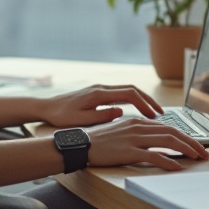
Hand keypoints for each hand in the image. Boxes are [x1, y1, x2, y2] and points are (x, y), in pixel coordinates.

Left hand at [38, 84, 163, 127]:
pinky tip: (138, 111)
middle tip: (161, 113)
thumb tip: (121, 111)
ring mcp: (100, 89)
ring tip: (153, 113)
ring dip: (142, 100)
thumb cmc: (61, 116)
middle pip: (132, 89)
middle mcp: (102, 88)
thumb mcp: (81, 120)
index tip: (153, 116)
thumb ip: (102, 116)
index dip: (144, 104)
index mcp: (99, 94)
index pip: (129, 95)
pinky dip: (133, 101)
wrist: (47, 107)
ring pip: (128, 90)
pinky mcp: (99, 93)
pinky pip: (121, 94)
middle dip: (148, 100)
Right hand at [82, 117, 208, 170]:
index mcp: (138, 122)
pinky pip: (154, 156)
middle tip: (204, 153)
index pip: (169, 127)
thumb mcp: (123, 133)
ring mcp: (134, 138)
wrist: (82, 145)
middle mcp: (139, 127)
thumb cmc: (101, 142)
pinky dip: (169, 161)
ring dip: (186, 150)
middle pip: (173, 133)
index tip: (196, 145)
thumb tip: (157, 143)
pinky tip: (177, 167)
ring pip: (168, 141)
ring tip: (197, 158)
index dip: (186, 136)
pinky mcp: (128, 151)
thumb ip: (140, 135)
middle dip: (192, 142)